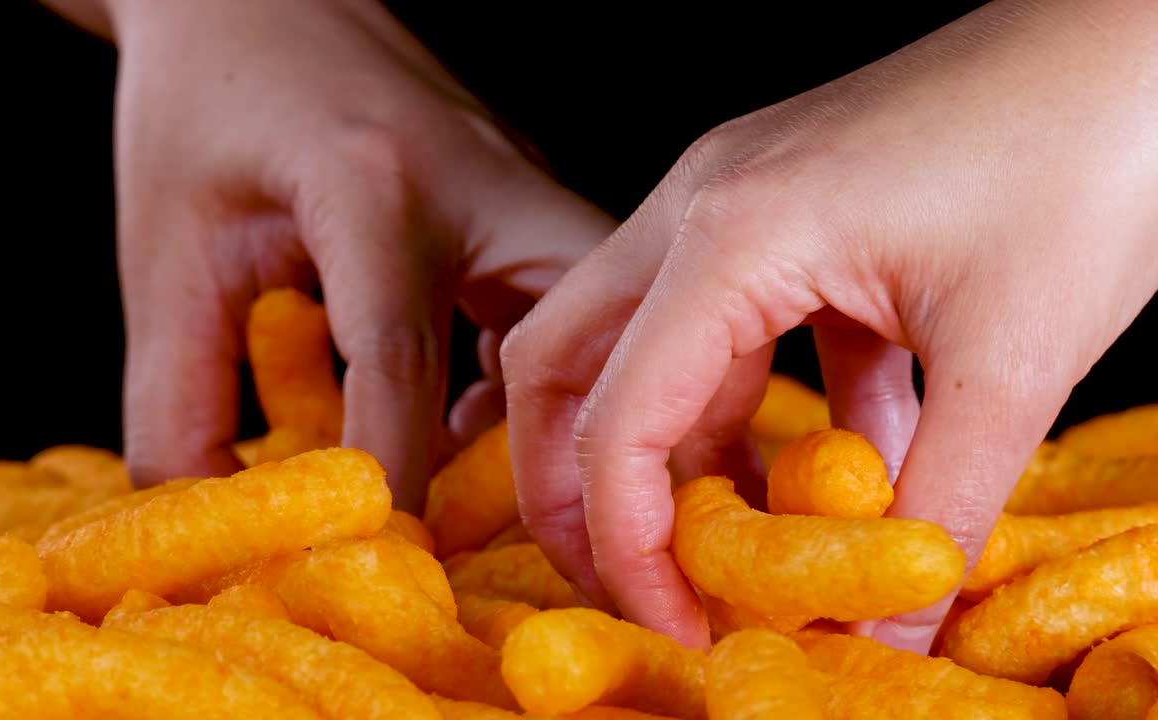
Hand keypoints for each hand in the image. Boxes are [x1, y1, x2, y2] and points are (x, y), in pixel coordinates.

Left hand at [95, 0, 612, 509]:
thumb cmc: (203, 106)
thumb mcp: (166, 249)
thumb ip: (177, 394)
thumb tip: (203, 517)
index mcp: (371, 185)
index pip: (404, 359)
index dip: (395, 476)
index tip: (386, 556)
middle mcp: (474, 181)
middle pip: (569, 328)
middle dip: (550, 441)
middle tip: (501, 528)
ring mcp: (513, 181)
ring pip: (593, 313)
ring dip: (559, 406)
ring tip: (493, 486)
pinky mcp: (519, 192)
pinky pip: (565, 296)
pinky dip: (539, 368)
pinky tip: (476, 414)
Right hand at [501, 0, 1156, 651]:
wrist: (1141, 24)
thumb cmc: (1096, 144)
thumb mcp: (1018, 353)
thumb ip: (943, 503)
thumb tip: (888, 634)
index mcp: (732, 233)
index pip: (616, 415)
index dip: (624, 542)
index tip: (678, 625)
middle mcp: (701, 207)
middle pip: (565, 364)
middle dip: (577, 489)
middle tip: (633, 584)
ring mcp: (735, 198)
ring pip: (642, 345)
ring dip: (675, 453)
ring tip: (739, 544)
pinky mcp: (784, 206)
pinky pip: (729, 323)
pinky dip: (756, 407)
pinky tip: (844, 460)